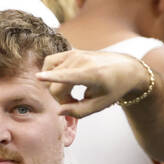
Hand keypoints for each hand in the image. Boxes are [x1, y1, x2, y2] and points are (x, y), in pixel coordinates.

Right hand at [36, 50, 152, 117]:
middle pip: (55, 85)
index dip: (51, 77)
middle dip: (60, 99)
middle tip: (75, 103)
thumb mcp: (99, 105)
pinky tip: (62, 81)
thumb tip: (58, 111)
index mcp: (91, 74)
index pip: (68, 76)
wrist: (125, 68)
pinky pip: (49, 62)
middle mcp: (81, 61)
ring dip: (56, 87)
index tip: (38, 77)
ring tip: (70, 92)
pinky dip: (51, 74)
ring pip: (50, 75)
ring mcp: (74, 54)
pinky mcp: (70, 52)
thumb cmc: (114, 88)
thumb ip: (78, 112)